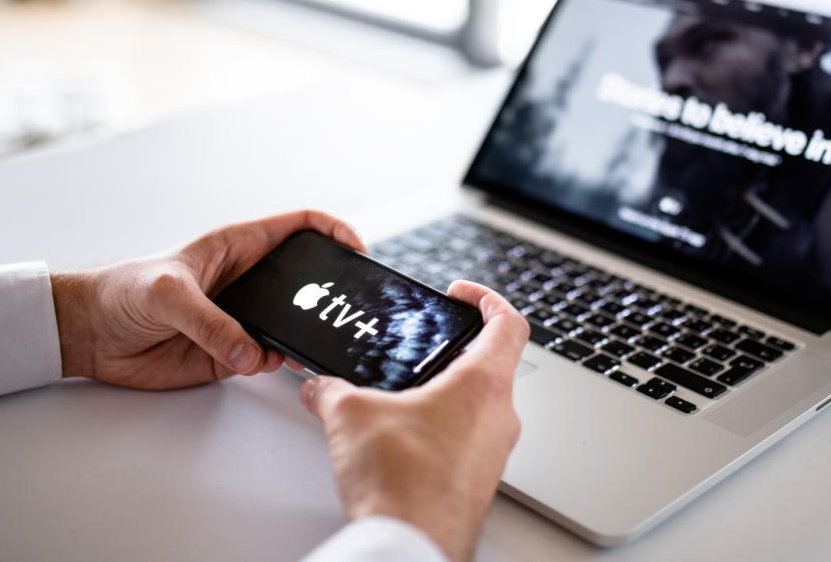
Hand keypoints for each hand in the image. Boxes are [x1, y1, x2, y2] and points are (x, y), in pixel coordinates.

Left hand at [52, 210, 363, 389]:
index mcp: (237, 246)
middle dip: (328, 292)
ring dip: (302, 334)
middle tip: (348, 307)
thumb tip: (251, 353)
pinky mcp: (230, 352)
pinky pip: (266, 357)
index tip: (357, 249)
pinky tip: (268, 362)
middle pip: (305, 281)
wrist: (88, 336)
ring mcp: (242, 318)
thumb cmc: (122, 292)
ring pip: (290, 324)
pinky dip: (275, 362)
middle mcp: (247, 281)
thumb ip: (211, 323)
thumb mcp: (168, 294)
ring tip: (310, 342)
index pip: (299, 227)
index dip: (333, 231)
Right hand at [301, 280, 529, 561]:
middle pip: (493, 365)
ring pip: (479, 407)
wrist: (411, 546)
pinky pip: (467, 443)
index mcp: (483, 384)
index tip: (463, 294)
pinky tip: (400, 442)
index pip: (509, 322)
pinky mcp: (478, 481)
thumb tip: (322, 388)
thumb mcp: (351, 416)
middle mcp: (500, 417)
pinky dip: (440, 432)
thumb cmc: (403, 484)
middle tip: (424, 347)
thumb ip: (333, 391)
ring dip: (445, 396)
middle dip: (454, 352)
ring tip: (401, 397)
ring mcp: (493, 453)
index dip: (487, 298)